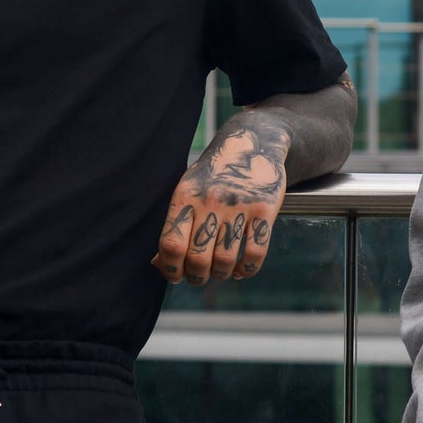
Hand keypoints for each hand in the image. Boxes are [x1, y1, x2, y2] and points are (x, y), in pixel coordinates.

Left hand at [152, 111, 290, 285]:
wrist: (251, 144)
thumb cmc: (213, 175)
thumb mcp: (188, 192)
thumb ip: (175, 227)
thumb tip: (158, 264)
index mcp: (185, 197)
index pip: (171, 244)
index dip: (171, 269)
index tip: (176, 276)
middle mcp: (210, 202)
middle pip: (198, 258)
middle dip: (197, 277)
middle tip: (200, 277)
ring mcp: (239, 206)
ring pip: (226, 260)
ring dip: (221, 275)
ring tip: (220, 272)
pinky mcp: (264, 210)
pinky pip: (255, 253)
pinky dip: (247, 270)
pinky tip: (241, 269)